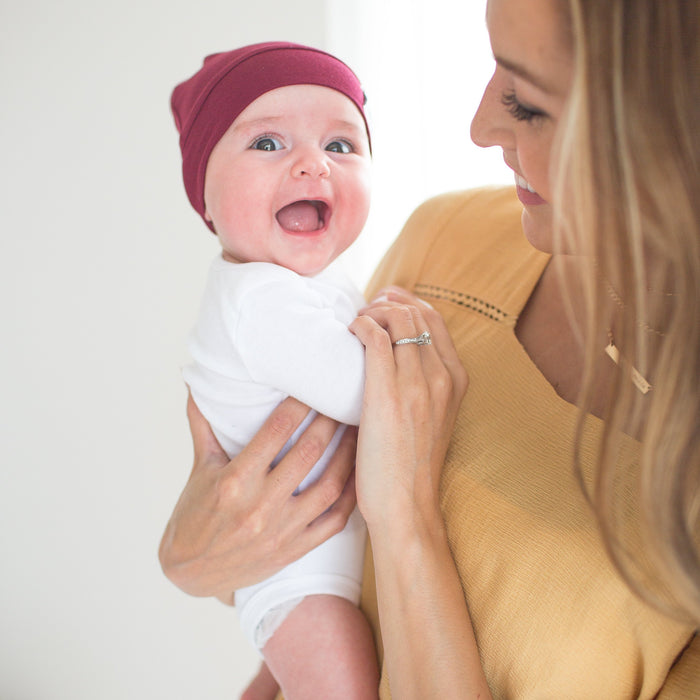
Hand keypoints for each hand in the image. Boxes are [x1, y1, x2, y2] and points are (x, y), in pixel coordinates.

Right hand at [158, 394, 356, 602]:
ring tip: (357, 429)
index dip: (299, 403)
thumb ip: (204, 425)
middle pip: (308, 453)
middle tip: (341, 399)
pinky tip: (359, 473)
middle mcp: (260, 506)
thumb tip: (196, 383)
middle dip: (329, 421)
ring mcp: (281, 531)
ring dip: (348, 453)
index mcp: (234, 481)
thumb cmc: (195, 514)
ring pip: (329, 485)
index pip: (276, 430)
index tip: (311, 385)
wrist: (191, 573)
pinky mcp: (295, 549)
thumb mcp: (199, 468)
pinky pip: (334, 521)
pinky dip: (352, 496)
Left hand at [350, 286, 467, 534]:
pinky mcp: (388, 394)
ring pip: (397, 318)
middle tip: (364, 313)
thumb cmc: (410, 468)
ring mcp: (417, 384)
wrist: (407, 508)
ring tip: (354, 325)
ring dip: (371, 312)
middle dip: (387, 302)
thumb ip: (423, 388)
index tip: (384, 306)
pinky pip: (375, 338)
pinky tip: (347, 336)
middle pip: (417, 312)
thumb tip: (395, 359)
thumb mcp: (432, 421)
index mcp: (456, 380)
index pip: (435, 320)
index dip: (407, 304)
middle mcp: (442, 376)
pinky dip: (360, 326)